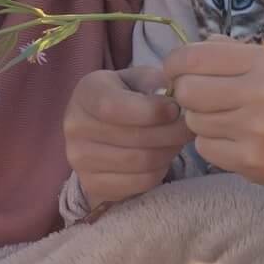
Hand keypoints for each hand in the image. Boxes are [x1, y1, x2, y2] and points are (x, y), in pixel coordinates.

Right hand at [63, 65, 193, 208]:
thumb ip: (153, 83)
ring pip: (139, 162)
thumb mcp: (138, 79)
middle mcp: (75, 126)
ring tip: (177, 141)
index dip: (150, 111)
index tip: (176, 109)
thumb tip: (171, 99)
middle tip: (189, 128)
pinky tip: (162, 157)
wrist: (102, 128)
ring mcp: (79, 159)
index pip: (114, 107)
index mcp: (86, 93)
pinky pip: (139, 183)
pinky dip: (159, 171)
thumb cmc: (127, 97)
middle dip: (170, 133)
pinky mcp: (92, 184)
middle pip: (133, 138)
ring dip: (168, 152)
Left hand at [160, 37, 263, 189]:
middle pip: (188, 91)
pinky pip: (206, 149)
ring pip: (194, 122)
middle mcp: (258, 94)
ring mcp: (254, 131)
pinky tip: (234, 138)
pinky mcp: (251, 161)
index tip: (177, 70)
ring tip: (226, 117)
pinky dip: (213, 143)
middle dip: (187, 93)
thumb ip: (232, 53)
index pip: (194, 57)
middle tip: (201, 96)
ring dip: (202, 119)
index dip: (175, 64)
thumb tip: (187, 55)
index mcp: (263, 62)